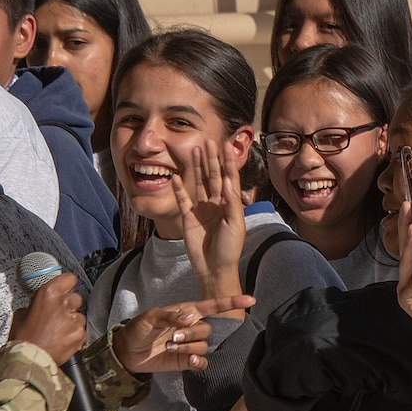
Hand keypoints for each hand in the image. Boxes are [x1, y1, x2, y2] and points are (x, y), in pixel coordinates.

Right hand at [9, 269, 87, 364]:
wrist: (28, 359)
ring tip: (59, 331)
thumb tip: (38, 305)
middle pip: (76, 298)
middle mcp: (64, 304)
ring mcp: (73, 320)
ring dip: (72, 322)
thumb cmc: (23, 338)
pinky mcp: (79, 334)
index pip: (69, 279)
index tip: (65, 289)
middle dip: (69, 305)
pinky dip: (75, 336)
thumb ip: (35, 305)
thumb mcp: (21, 314)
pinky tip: (63, 340)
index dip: (67, 285)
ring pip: (80, 316)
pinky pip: (82, 332)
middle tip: (58, 315)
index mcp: (49, 293)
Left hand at [110, 295, 250, 373]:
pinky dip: (198, 361)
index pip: (214, 306)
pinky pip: (202, 361)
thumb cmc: (138, 329)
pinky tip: (189, 360)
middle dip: (192, 334)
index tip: (250, 300)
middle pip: (208, 330)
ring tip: (170, 347)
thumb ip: (169, 315)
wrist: (128, 351)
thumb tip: (190, 317)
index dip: (231, 303)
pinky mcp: (185, 361)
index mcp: (187, 312)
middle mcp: (192, 327)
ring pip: (203, 346)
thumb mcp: (150, 317)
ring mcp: (190, 345)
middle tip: (172, 337)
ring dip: (188, 347)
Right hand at [174, 139, 245, 296]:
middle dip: (211, 159)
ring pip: (198, 184)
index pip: (229, 178)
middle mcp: (216, 204)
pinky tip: (176, 176)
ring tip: (194, 151)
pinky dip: (179, 189)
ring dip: (196, 168)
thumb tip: (226, 180)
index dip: (227, 162)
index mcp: (230, 204)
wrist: (214, 269)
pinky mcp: (188, 218)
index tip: (225, 145)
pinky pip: (183, 200)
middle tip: (208, 142)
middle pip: (212, 176)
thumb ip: (232, 202)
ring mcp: (201, 210)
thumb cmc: (229, 248)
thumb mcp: (236, 225)